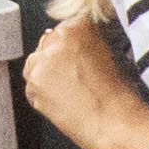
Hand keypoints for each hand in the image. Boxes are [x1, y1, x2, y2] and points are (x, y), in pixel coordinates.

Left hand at [20, 22, 148, 148]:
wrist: (113, 122)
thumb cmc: (117, 95)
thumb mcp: (108, 53)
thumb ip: (86, 41)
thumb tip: (73, 46)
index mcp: (79, 26)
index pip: (66, 27)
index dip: (71, 46)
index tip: (77, 56)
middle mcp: (58, 39)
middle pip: (48, 43)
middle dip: (57, 59)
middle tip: (74, 77)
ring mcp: (43, 61)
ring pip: (36, 64)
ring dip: (47, 75)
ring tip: (70, 91)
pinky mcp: (34, 83)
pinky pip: (31, 86)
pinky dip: (42, 94)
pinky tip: (63, 101)